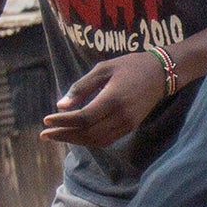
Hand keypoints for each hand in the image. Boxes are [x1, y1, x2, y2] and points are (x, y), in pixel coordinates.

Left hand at [42, 50, 167, 146]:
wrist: (161, 74)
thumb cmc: (130, 66)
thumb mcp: (103, 69)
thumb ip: (81, 87)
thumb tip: (60, 105)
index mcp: (113, 99)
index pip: (83, 118)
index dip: (63, 121)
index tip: (46, 120)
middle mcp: (121, 116)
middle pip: (88, 133)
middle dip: (65, 135)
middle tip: (45, 134)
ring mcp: (127, 124)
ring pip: (97, 141)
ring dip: (75, 140)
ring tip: (58, 135)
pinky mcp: (130, 127)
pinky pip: (106, 140)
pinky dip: (89, 140)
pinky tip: (76, 135)